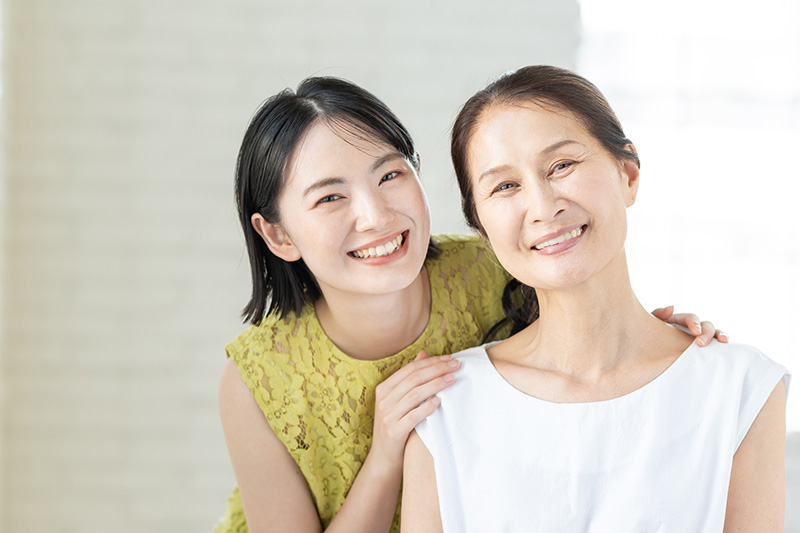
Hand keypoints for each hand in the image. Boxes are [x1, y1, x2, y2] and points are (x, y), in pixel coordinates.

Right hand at [370, 350, 458, 471]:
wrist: (383, 458)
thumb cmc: (395, 426)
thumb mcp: (399, 400)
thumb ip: (410, 378)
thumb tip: (424, 353)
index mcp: (384, 389)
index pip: (410, 369)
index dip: (431, 362)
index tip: (449, 358)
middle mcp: (384, 400)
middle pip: (413, 379)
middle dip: (437, 369)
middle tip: (456, 366)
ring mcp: (388, 416)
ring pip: (414, 394)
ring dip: (435, 385)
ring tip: (452, 380)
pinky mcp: (394, 431)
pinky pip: (413, 416)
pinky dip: (427, 407)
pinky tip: (440, 402)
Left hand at [652, 305, 727, 346]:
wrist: (649, 355)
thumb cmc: (649, 338)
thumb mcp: (650, 326)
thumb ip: (658, 315)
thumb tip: (671, 307)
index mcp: (678, 320)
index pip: (690, 318)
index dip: (694, 323)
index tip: (695, 331)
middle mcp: (692, 328)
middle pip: (705, 325)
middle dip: (706, 332)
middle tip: (701, 343)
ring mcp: (699, 338)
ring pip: (714, 334)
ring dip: (721, 335)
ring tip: (724, 341)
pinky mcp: (704, 350)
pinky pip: (716, 347)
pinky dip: (722, 347)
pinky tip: (726, 350)